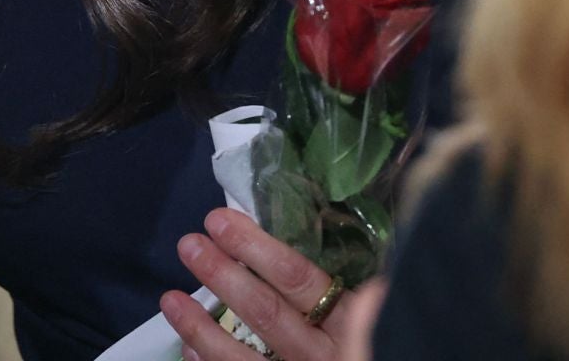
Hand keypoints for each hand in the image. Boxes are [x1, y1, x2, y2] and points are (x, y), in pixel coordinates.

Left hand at [160, 209, 383, 359]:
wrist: (399, 358)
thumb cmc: (394, 337)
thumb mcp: (388, 309)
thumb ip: (370, 291)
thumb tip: (342, 254)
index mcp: (353, 322)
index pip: (299, 278)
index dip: (255, 248)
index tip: (219, 221)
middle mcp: (326, 356)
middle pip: (266, 312)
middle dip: (222, 276)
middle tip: (188, 245)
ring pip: (245, 358)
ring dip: (201, 328)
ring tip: (169, 299)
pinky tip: (189, 351)